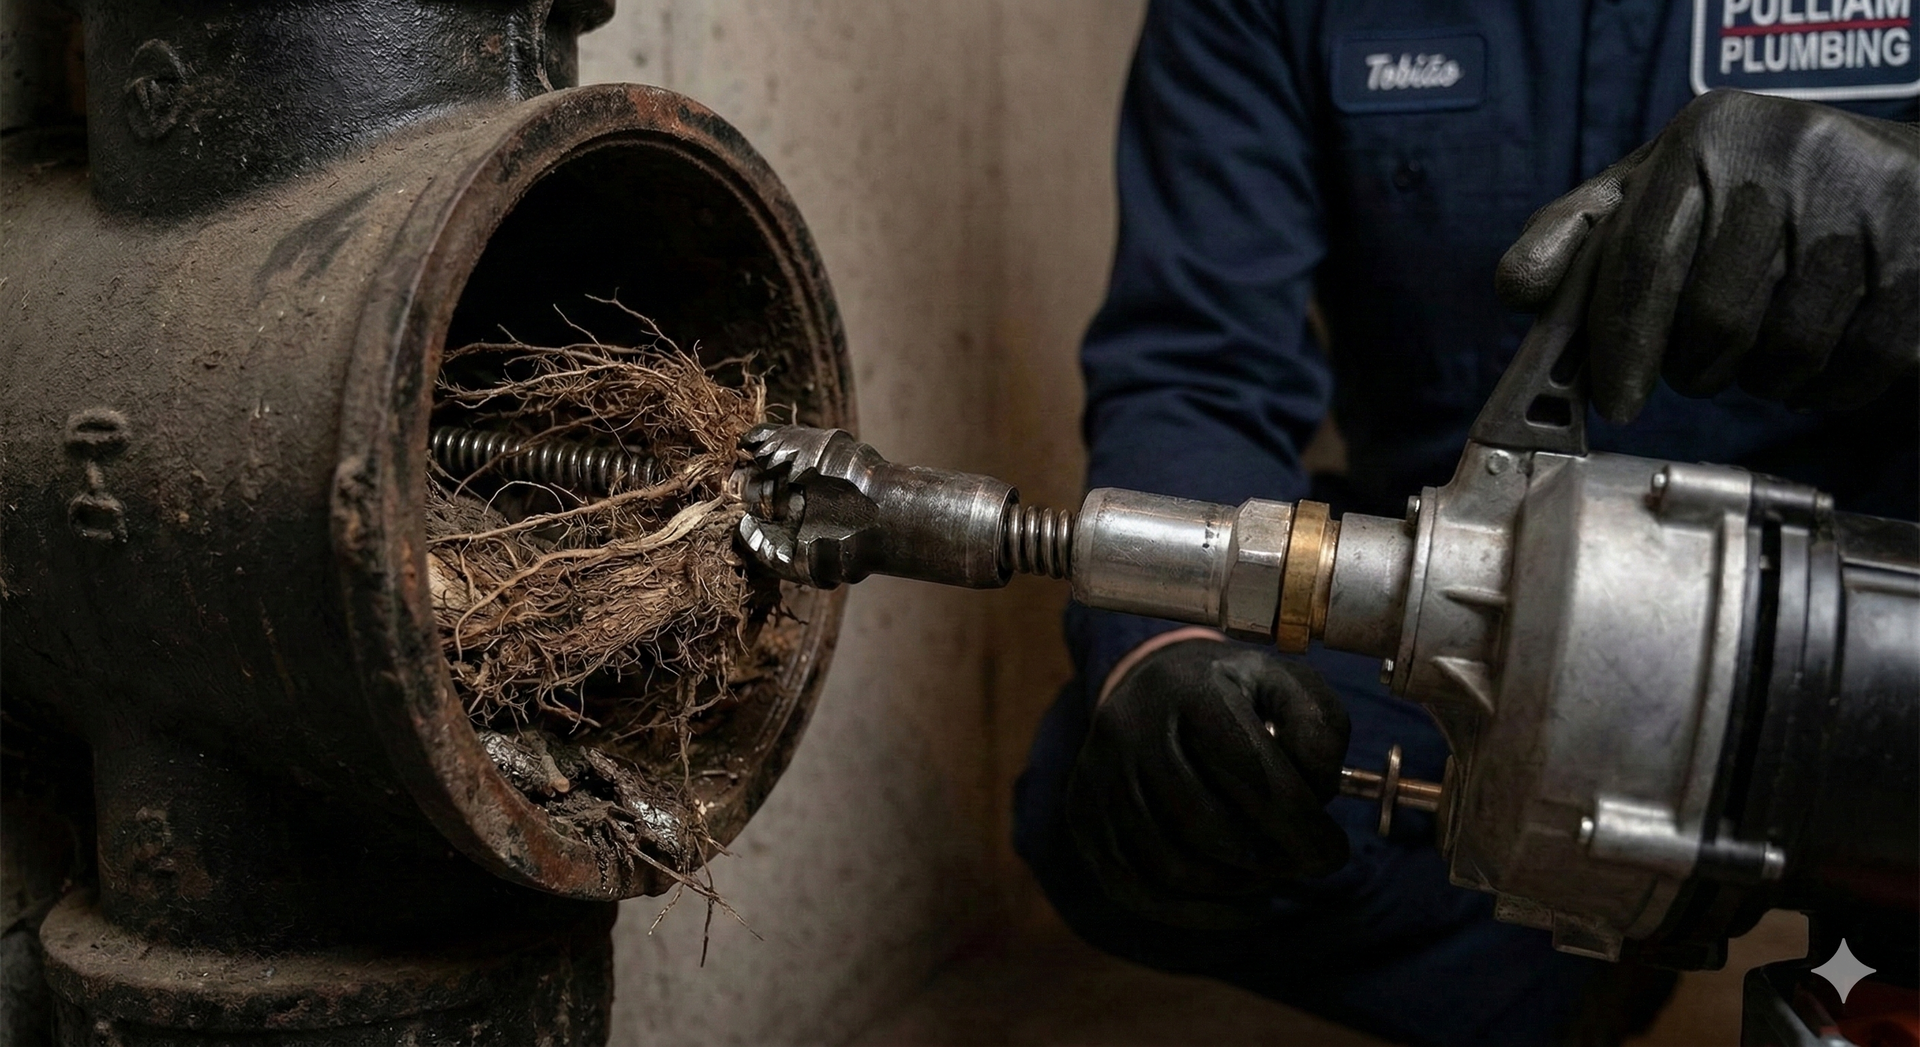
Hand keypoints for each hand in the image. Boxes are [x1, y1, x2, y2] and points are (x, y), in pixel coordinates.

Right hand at [1066, 635, 1349, 927]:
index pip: (1248, 771)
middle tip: (1304, 865)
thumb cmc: (1233, 693)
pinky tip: (1242, 907)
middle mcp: (1131, 731)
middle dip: (1271, 860)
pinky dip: (1198, 914)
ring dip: (1236, 887)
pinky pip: (1135, 889)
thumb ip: (1318, 728)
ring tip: (1270, 873)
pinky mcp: (1083, 815)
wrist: (1150, 682)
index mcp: (1189, 692)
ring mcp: (1098, 777)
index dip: (1299, 825)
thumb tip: (1316, 793)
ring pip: (1172, 866)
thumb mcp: (1285, 685)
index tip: (1332, 852)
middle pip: (1208, 826)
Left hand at [1496, 90, 1918, 422]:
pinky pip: (1851, 369)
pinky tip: (1818, 351)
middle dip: (1694, 366)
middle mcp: (1788, 158)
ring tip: (1762, 343)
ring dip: (1760, 378)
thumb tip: (1519, 288)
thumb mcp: (1659, 186)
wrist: (1896, 174)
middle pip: (1712, 321)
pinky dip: (1822, 387)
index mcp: (1707, 137)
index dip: (1619, 345)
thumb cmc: (1752, 192)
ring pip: (1782, 354)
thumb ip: (1581, 233)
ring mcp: (1866, 208)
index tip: (1614, 400)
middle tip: (1698, 362)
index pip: (1640, 260)